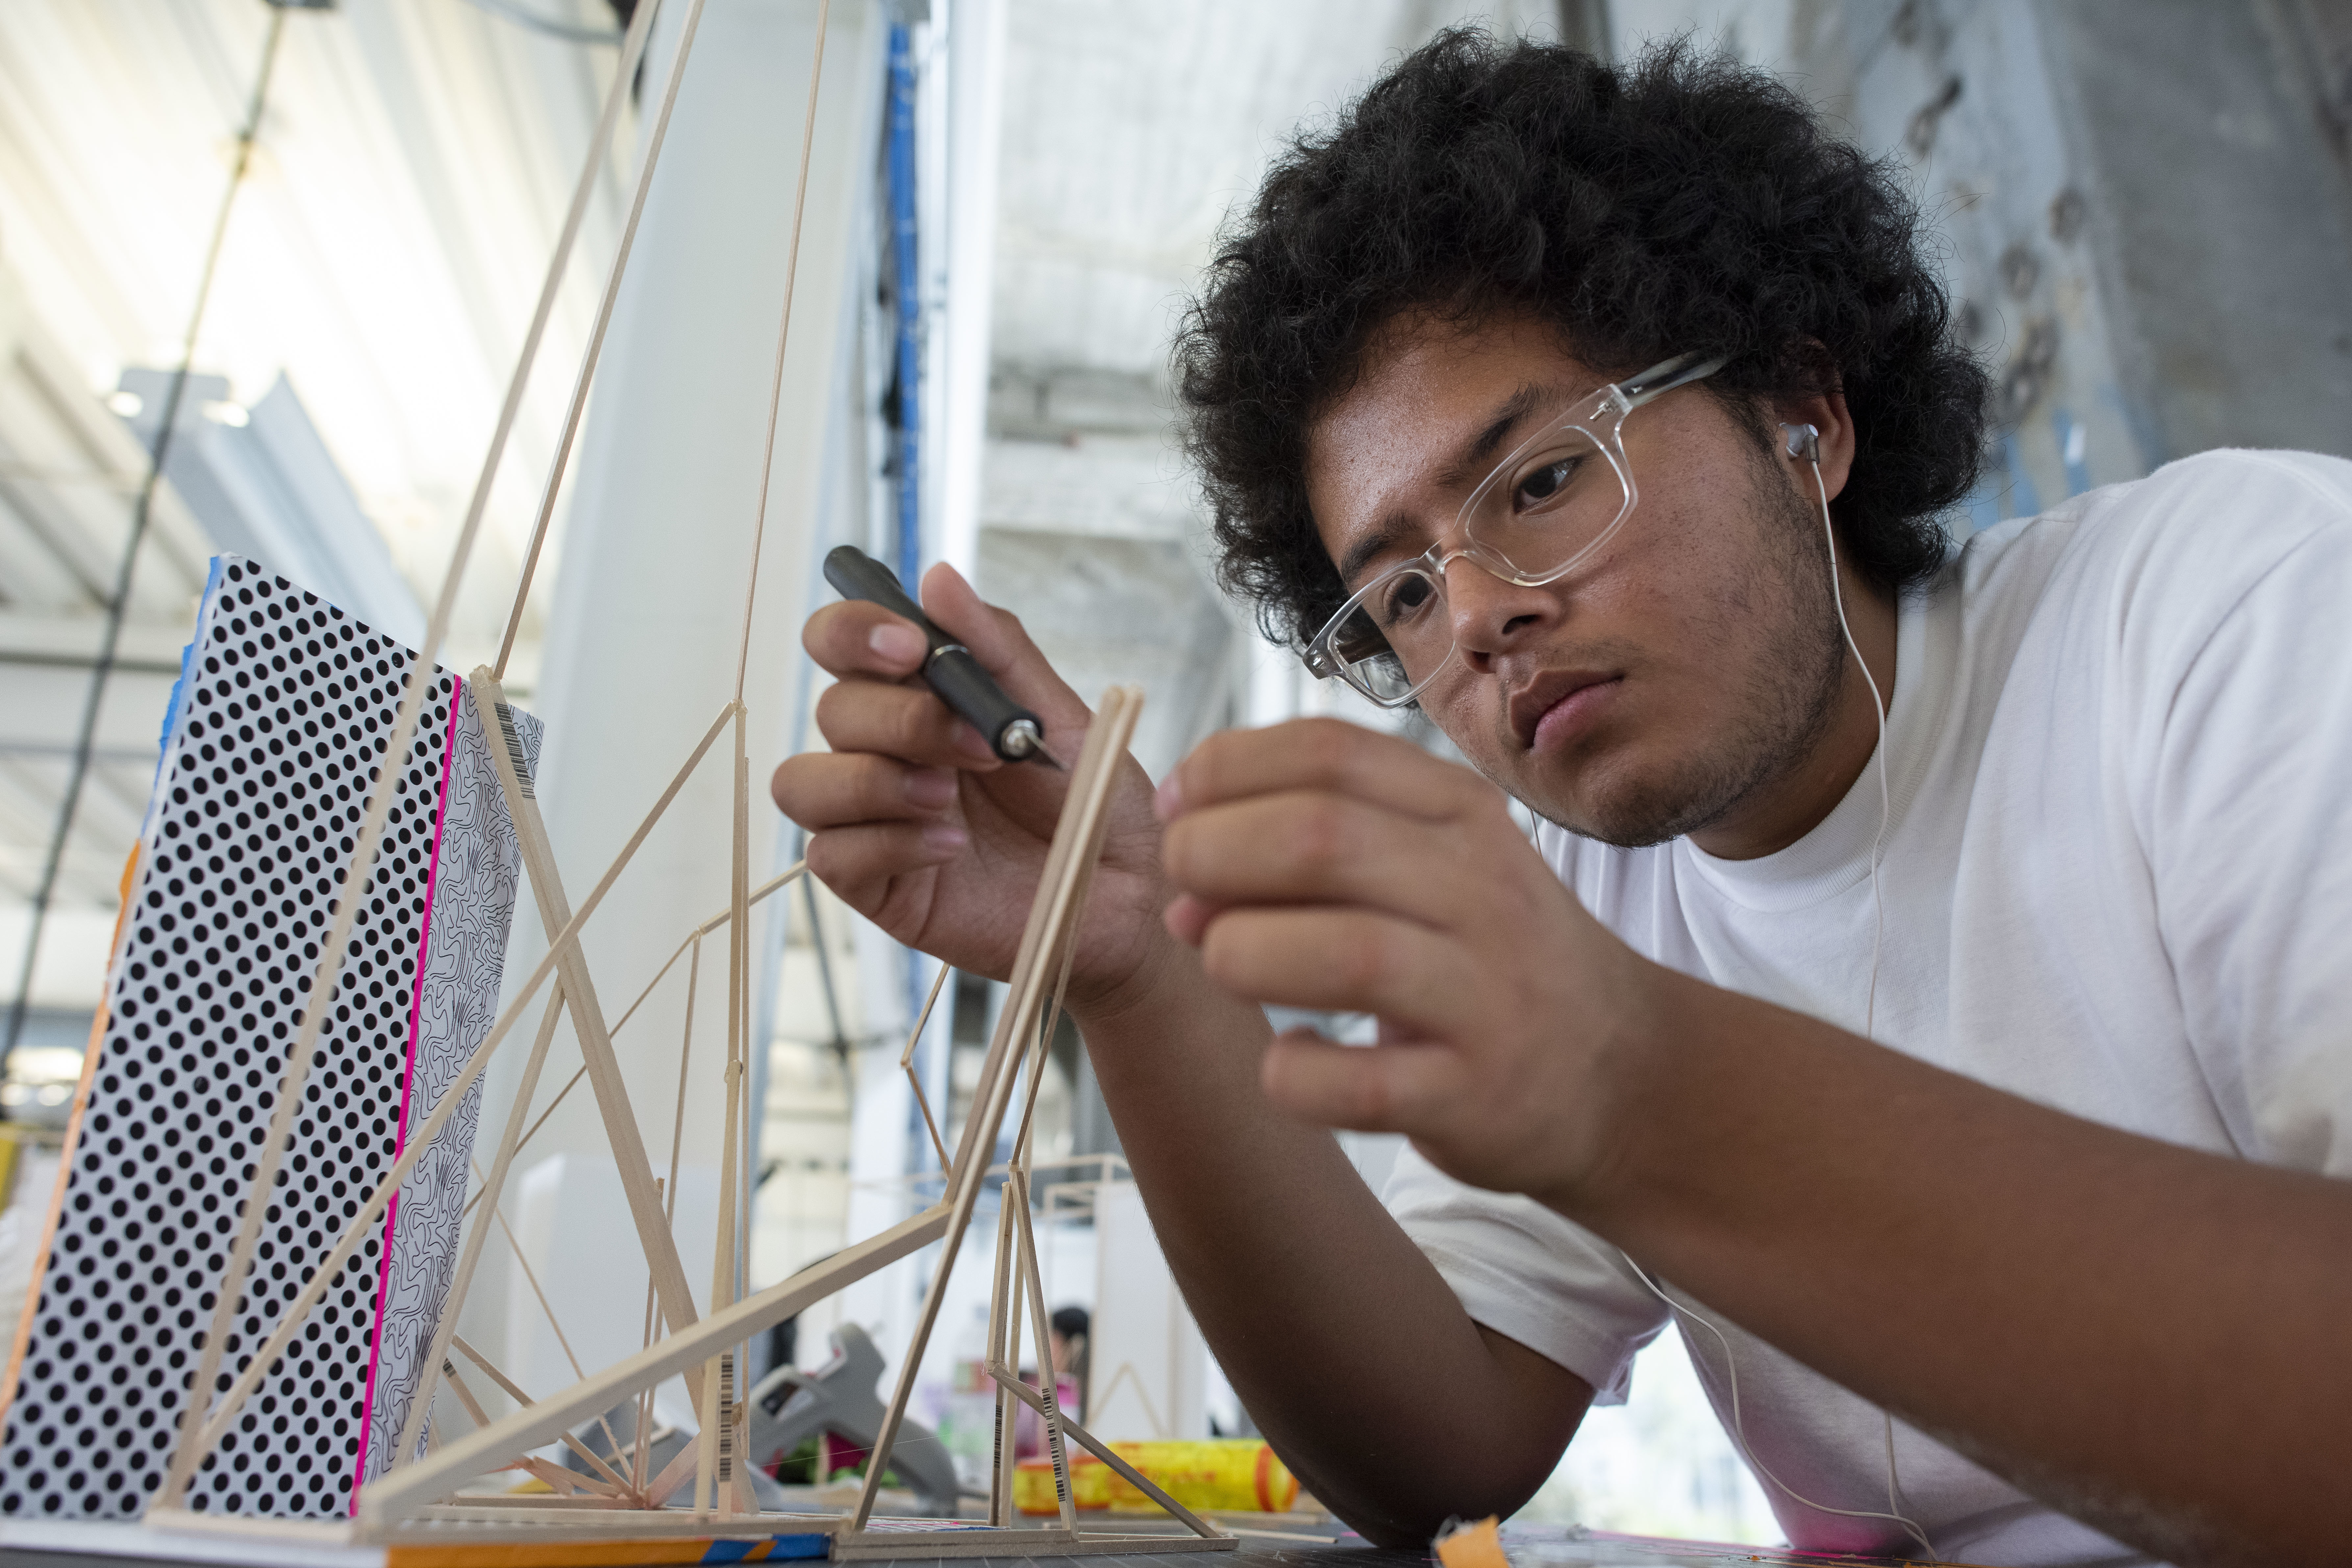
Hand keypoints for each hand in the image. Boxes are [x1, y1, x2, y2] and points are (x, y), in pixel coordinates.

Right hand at [772, 563, 1170, 1011]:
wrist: (1124, 894)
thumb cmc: (1093, 803)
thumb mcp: (1059, 716)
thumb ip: (996, 649)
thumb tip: (937, 576)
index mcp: (921, 698)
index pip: (840, 644)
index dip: (852, 632)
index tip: (906, 645)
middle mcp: (886, 753)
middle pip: (832, 710)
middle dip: (900, 719)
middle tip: (977, 745)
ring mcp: (875, 819)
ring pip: (803, 783)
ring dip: (873, 781)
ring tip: (947, 797)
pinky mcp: (877, 882)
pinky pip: (831, 855)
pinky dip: (889, 842)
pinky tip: (950, 848)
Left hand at [1156, 717, 1663, 1202]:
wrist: (1615, 1071)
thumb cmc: (1482, 954)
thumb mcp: (1428, 863)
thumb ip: (1313, 841)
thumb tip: (1181, 873)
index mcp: (1460, 813)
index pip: (1327, 751)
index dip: (1223, 771)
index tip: (1177, 809)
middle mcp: (1481, 891)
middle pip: (1320, 837)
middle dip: (1214, 856)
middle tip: (1185, 898)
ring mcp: (1485, 998)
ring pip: (1343, 954)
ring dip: (1242, 955)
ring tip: (1225, 964)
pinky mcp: (1472, 1097)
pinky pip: (1355, 1084)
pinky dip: (1292, 1072)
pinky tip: (1288, 1059)